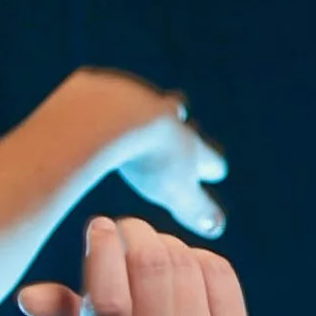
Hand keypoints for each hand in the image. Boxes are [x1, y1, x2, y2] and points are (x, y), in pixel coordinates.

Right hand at [18, 214, 249, 315]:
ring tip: (149, 255)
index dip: (103, 251)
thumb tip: (28, 296)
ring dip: (164, 243)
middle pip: (151, 267)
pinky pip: (217, 270)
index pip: (109, 299)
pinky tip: (181, 269)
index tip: (99, 228)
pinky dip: (197, 257)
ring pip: (184, 262)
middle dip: (135, 232)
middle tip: (125, 229)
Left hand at [101, 87, 229, 238]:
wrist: (115, 116)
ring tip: (140, 111)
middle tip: (180, 117)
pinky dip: (107, 104)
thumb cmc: (149, 159)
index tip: (217, 172)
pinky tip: (97, 109)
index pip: (209, 159)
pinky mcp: (103, 88)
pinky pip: (106, 95)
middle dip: (180, 123)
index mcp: (188, 144)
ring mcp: (136, 98)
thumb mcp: (177, 193)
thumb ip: (197, 210)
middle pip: (177, 117)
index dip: (213, 167)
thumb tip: (216, 227)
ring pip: (145, 102)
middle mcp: (166, 116)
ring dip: (145, 108)